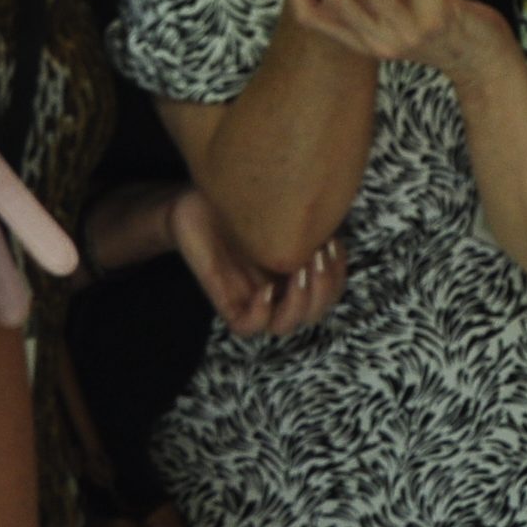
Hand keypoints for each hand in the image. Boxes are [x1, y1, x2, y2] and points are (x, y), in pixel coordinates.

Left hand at [167, 190, 348, 337]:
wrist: (188, 201)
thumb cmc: (234, 199)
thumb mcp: (276, 205)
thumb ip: (303, 217)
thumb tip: (333, 217)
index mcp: (293, 270)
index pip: (329, 291)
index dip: (338, 275)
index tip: (332, 243)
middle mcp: (276, 287)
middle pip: (314, 312)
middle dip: (324, 289)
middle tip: (316, 256)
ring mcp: (250, 296)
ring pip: (285, 326)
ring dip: (300, 304)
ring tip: (297, 272)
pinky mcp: (223, 300)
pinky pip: (246, 327)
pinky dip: (261, 314)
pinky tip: (266, 289)